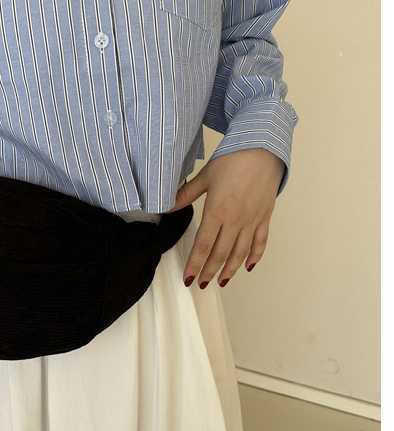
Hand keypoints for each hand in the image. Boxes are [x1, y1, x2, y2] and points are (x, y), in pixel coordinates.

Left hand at [166, 148, 285, 288]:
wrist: (263, 146)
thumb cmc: (233, 158)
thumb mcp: (205, 177)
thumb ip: (185, 195)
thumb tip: (165, 207)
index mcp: (217, 211)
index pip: (203, 245)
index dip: (195, 264)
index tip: (188, 279)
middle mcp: (236, 219)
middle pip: (221, 254)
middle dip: (209, 271)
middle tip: (201, 284)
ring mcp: (252, 219)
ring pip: (241, 252)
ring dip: (230, 270)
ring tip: (221, 282)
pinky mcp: (265, 216)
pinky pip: (260, 242)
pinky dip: (254, 256)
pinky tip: (247, 266)